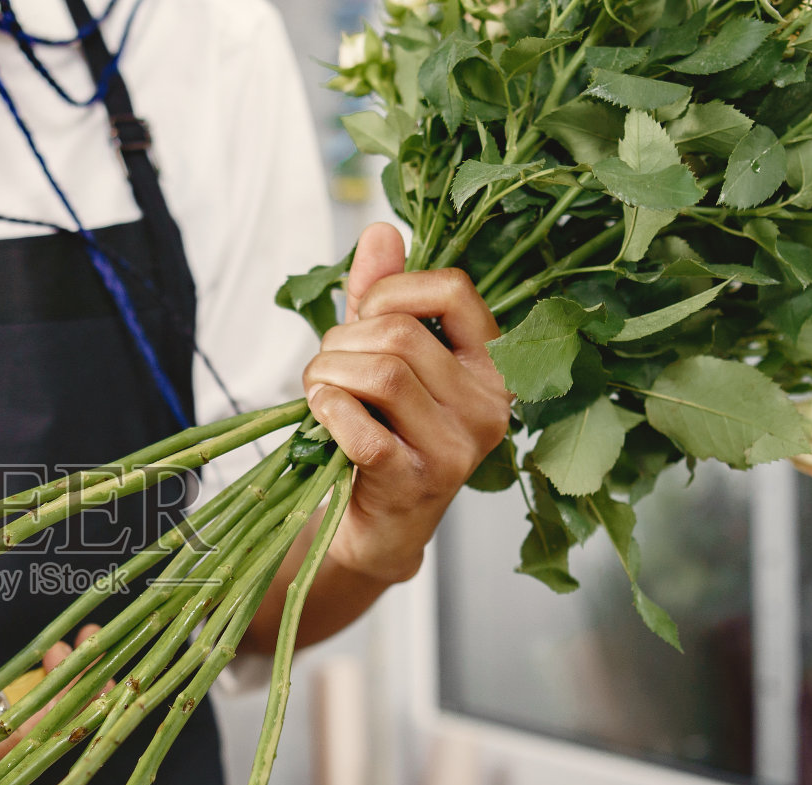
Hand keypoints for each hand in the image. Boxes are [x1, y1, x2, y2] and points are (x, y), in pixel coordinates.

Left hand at [301, 223, 510, 582]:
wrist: (382, 528)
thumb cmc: (386, 434)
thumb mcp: (387, 359)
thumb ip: (383, 298)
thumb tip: (380, 230)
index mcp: (494, 365)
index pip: (452, 289)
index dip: (391, 289)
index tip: (362, 316)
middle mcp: (489, 405)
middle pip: (401, 334)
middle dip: (341, 341)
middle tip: (324, 366)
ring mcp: (458, 448)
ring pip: (381, 374)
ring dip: (327, 374)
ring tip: (318, 390)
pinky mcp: (417, 483)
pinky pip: (362, 428)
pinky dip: (327, 410)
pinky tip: (320, 413)